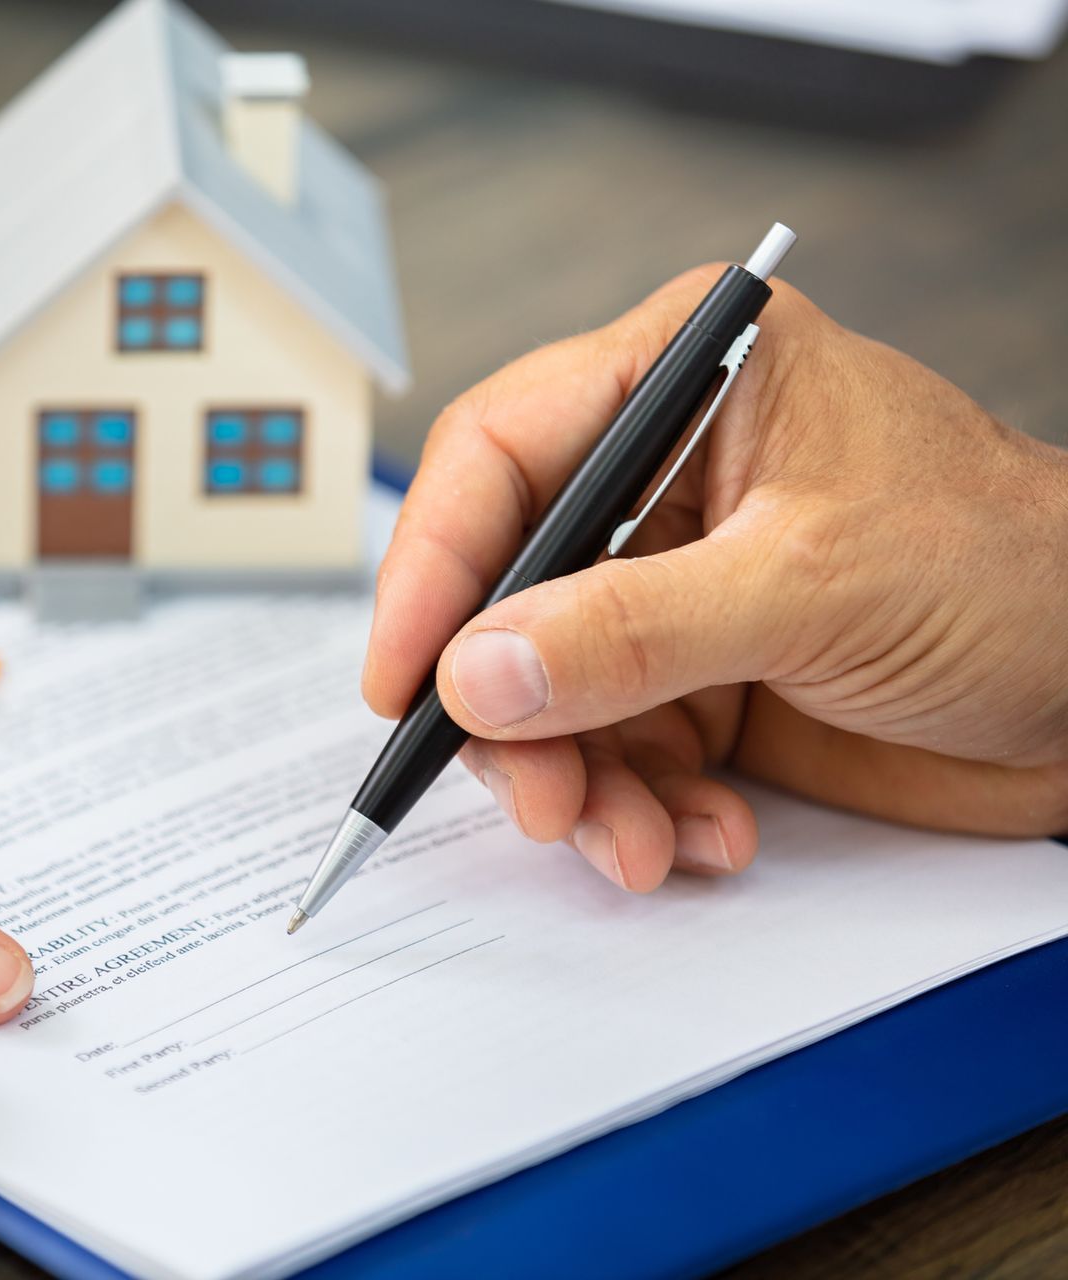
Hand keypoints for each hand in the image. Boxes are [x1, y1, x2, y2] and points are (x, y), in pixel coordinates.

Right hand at [365, 269, 1067, 890]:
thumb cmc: (1016, 570)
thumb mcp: (810, 587)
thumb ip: (628, 632)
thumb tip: (474, 674)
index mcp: (688, 383)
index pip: (499, 452)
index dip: (432, 567)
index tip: (401, 678)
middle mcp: (666, 478)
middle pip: (507, 590)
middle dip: (514, 710)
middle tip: (535, 794)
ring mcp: (677, 585)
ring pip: (549, 690)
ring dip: (581, 782)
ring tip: (634, 841)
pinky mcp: (699, 677)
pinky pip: (614, 750)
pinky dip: (642, 809)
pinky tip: (703, 833)